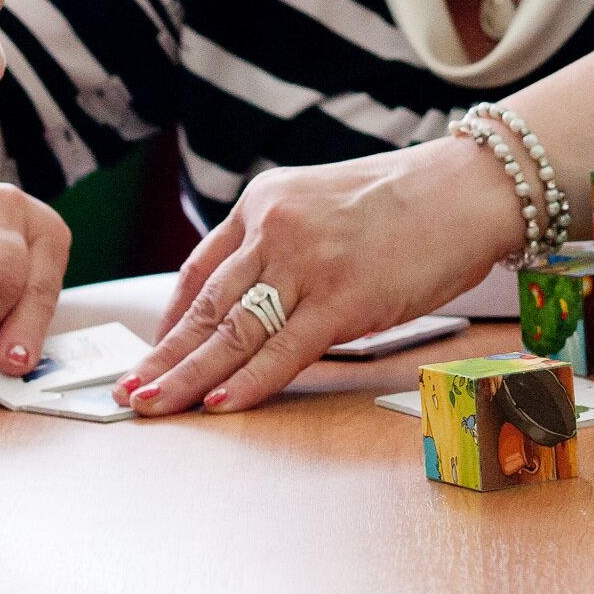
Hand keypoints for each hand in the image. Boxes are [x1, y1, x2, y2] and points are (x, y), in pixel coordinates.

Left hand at [113, 138, 523, 415]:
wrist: (466, 189)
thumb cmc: (405, 203)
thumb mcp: (322, 203)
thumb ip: (282, 243)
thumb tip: (254, 299)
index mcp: (263, 202)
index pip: (200, 270)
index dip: (171, 319)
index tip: (151, 353)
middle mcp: (273, 228)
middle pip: (206, 306)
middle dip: (163, 355)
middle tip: (127, 391)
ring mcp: (306, 264)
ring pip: (233, 332)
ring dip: (187, 377)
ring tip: (151, 405)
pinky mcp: (343, 299)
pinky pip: (282, 351)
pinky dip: (246, 382)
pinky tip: (217, 405)